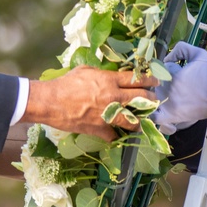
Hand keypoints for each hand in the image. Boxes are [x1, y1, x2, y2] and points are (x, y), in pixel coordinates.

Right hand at [24, 66, 156, 140]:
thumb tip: (108, 75)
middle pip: (141, 98)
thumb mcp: (85, 70)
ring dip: (140, 120)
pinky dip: (115, 134)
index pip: (137, 79)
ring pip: (133, 120)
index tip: (155, 81)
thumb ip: (101, 73)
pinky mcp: (100, 129)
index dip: (149, 80)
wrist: (51, 102)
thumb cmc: (66, 83)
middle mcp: (113, 98)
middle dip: (151, 98)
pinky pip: (113, 135)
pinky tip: (117, 134)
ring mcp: (108, 115)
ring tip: (142, 120)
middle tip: (154, 99)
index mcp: (110, 81)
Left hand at [152, 42, 206, 134]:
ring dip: (154, 97)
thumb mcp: (199, 54)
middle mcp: (167, 88)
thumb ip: (181, 49)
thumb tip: (167, 57)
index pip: (158, 69)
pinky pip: (154, 117)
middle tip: (175, 85)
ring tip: (165, 97)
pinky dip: (153, 116)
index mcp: (171, 73)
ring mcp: (168, 103)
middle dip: (161, 83)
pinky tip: (158, 111)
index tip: (174, 72)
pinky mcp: (172, 115)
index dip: (165, 70)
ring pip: (151, 98)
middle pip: (154, 84)